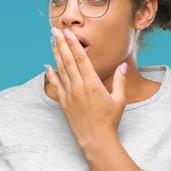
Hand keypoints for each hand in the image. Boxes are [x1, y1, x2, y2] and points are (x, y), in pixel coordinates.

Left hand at [45, 27, 127, 148]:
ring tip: (51, 42)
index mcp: (92, 84)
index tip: (68, 33)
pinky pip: (56, 85)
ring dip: (56, 55)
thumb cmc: (110, 120)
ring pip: (61, 70)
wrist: (96, 139)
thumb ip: (120, 81)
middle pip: (68, 61)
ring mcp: (69, 95)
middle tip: (55, 31)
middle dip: (61, 44)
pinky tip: (48, 66)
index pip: (81, 59)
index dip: (74, 44)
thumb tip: (122, 65)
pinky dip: (51, 75)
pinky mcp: (64, 103)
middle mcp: (78, 87)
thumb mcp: (119, 99)